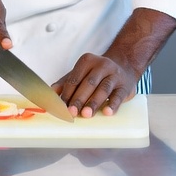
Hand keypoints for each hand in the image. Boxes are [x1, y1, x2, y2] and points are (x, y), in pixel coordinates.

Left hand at [52, 7, 175, 117]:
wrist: (124, 65)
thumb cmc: (97, 73)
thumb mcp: (81, 73)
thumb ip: (65, 83)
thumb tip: (50, 93)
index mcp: (87, 61)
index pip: (74, 79)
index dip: (67, 94)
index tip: (61, 107)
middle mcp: (101, 65)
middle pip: (88, 84)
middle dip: (79, 99)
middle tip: (72, 112)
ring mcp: (114, 75)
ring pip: (103, 89)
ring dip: (94, 102)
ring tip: (86, 114)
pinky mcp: (125, 86)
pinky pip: (118, 96)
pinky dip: (113, 105)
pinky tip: (107, 112)